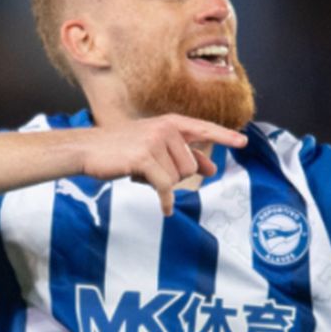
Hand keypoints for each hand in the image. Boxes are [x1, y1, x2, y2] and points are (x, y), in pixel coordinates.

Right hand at [77, 115, 246, 215]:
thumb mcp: (155, 147)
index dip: (224, 136)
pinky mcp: (144, 158)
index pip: (203, 129)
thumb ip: (183, 155)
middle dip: (174, 176)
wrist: (88, 150)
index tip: (242, 142)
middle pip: (190, 166)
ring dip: (162, 184)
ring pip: (178, 178)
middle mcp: (166, 128)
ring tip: (141, 173)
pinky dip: (166, 201)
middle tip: (150, 170)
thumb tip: (211, 169)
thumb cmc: (121, 149)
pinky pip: (165, 187)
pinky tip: (166, 208)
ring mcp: (155, 141)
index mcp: (170, 123)